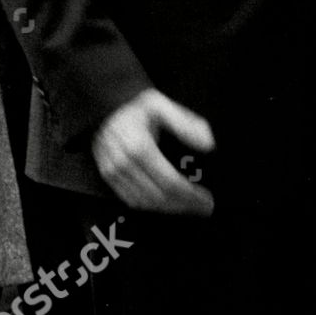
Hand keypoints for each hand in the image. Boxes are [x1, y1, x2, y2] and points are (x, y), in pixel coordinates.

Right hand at [92, 89, 215, 214]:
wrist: (107, 107)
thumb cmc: (137, 108)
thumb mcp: (163, 105)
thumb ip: (186, 124)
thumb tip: (207, 144)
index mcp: (139, 146)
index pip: (169, 182)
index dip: (190, 195)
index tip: (206, 199)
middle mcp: (123, 162)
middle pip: (159, 196)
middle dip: (185, 205)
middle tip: (203, 207)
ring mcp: (113, 171)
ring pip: (146, 202)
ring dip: (170, 209)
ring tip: (189, 206)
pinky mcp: (108, 177)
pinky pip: (132, 200)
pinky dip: (152, 206)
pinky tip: (167, 203)